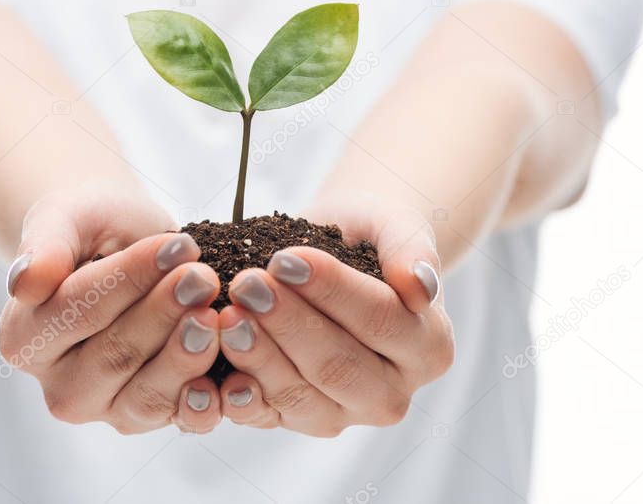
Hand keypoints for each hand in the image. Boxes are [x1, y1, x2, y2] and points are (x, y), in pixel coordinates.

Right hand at [0, 184, 224, 433]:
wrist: (121, 241)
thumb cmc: (90, 226)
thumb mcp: (63, 218)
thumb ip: (44, 247)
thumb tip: (24, 282)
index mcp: (25, 339)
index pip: (80, 311)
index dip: (130, 279)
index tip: (176, 246)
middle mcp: (60, 385)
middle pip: (115, 356)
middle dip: (165, 314)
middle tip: (204, 277)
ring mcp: (107, 408)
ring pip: (148, 396)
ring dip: (187, 355)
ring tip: (216, 314)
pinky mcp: (152, 416)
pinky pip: (183, 419)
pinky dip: (209, 401)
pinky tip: (234, 375)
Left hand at [214, 195, 453, 435]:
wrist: (338, 250)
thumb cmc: (369, 234)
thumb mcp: (395, 223)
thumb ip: (411, 250)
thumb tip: (420, 287)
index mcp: (429, 348)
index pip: (380, 320)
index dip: (332, 291)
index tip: (284, 258)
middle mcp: (392, 393)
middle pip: (338, 366)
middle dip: (288, 325)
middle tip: (246, 284)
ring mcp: (343, 414)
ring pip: (299, 395)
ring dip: (258, 356)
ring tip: (226, 315)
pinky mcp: (297, 419)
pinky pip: (266, 416)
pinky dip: (239, 397)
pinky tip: (214, 374)